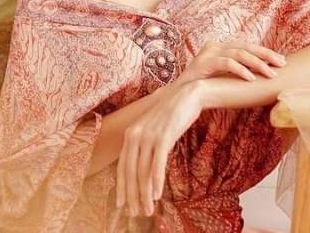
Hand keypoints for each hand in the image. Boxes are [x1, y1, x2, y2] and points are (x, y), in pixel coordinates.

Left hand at [116, 82, 203, 217]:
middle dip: (132, 195)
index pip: (122, 166)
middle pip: (129, 172)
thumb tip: (144, 170)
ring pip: (142, 172)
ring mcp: (148, 136)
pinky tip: (157, 196)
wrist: (188, 95)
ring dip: (145, 194)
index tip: (121, 205)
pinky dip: (156, 183)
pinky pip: (157, 165)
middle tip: (135, 213)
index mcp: (130, 134)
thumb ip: (145, 146)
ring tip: (148, 210)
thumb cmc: (172, 114)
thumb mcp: (154, 130)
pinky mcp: (163, 137)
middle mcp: (135, 134)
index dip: (122, 188)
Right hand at [175, 40, 285, 85]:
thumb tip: (262, 76)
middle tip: (281, 64)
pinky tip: (250, 77)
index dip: (265, 52)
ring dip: (257, 63)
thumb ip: (237, 72)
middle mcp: (215, 46)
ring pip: (238, 53)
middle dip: (266, 55)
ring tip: (270, 73)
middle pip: (246, 47)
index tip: (281, 61)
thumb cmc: (203, 88)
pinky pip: (226, 63)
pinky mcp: (203, 62)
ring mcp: (209, 52)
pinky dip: (240, 69)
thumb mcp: (223, 77)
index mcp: (221, 47)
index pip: (247, 46)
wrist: (180, 95)